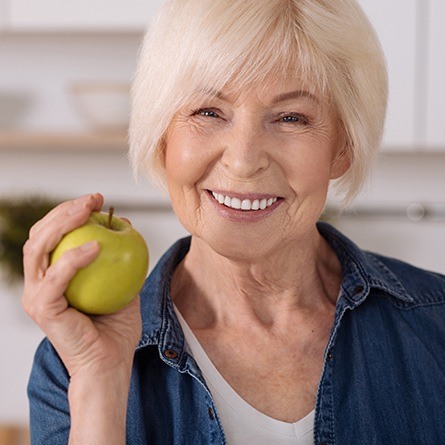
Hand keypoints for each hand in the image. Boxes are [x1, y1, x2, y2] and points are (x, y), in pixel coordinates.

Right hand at [22, 193, 141, 378]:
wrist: (111, 362)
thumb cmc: (115, 326)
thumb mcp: (122, 282)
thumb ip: (120, 255)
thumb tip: (126, 222)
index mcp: (52, 275)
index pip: (52, 235)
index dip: (69, 212)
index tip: (97, 199)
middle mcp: (38, 282)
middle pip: (40, 235)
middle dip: (64, 211)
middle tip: (92, 199)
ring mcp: (36, 296)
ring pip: (38, 249)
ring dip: (63, 224)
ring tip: (89, 211)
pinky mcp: (42, 309)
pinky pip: (55, 278)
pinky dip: (74, 259)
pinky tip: (98, 246)